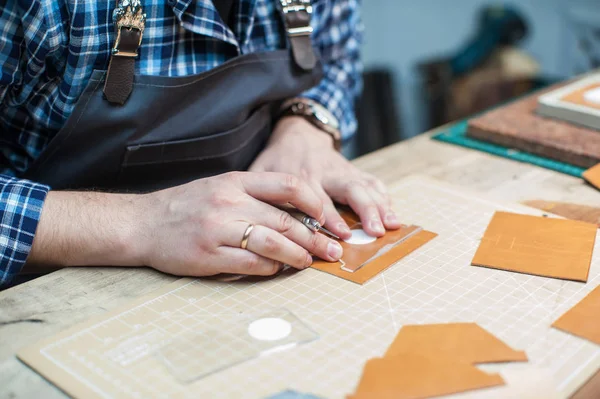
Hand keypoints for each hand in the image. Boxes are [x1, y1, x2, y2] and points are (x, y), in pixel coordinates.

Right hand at [29, 172, 343, 277]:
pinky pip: (250, 263)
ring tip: (310, 262)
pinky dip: (269, 268)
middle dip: (315, 237)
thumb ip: (254, 195)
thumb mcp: (220, 187)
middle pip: (285, 219)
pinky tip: (277, 269)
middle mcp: (229, 202)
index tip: (328, 218)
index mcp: (236, 181)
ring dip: (297, 255)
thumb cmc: (185, 206)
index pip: (288, 185)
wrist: (141, 223)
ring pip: (272, 241)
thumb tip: (295, 215)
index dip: (315, 202)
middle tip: (332, 249)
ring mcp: (218, 228)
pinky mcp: (208, 254)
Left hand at [250, 116, 401, 238]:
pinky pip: (372, 182)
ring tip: (392, 225)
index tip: (342, 235)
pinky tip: (394, 215)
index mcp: (303, 176)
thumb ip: (261, 194)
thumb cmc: (276, 159)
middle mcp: (326, 173)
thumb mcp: (262, 171)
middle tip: (375, 230)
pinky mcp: (353, 171)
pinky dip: (384, 198)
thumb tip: (256, 223)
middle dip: (364, 210)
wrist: (297, 134)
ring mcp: (342, 171)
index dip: (331, 218)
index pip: (318, 200)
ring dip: (380, 206)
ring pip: (365, 186)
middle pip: (350, 190)